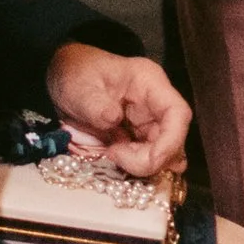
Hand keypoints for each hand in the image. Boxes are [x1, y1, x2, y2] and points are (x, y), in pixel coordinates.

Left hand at [46, 40, 191, 178]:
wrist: (66, 80)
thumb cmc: (75, 76)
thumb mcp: (77, 86)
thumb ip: (94, 103)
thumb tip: (113, 118)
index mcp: (149, 83)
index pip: (178, 113)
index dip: (171, 142)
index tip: (146, 160)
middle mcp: (156, 104)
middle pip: (174, 139)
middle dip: (151, 159)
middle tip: (115, 157)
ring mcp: (150, 123)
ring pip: (165, 154)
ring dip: (144, 165)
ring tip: (113, 156)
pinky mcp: (140, 138)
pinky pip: (150, 158)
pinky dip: (138, 167)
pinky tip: (118, 163)